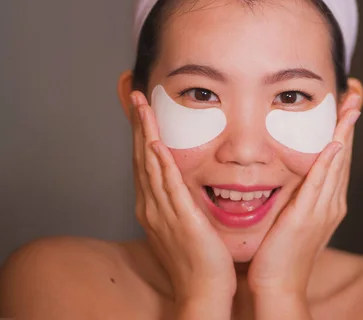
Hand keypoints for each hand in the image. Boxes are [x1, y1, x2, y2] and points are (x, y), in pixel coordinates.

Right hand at [129, 91, 235, 306]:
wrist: (203, 290)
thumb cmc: (199, 259)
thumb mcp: (186, 223)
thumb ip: (182, 200)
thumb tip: (186, 183)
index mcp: (154, 206)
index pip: (145, 161)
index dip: (142, 132)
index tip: (142, 109)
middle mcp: (152, 206)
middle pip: (141, 156)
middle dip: (139, 124)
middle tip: (135, 94)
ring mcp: (163, 213)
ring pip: (150, 165)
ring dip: (146, 133)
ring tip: (142, 106)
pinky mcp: (180, 219)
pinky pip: (168, 187)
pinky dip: (160, 165)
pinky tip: (156, 144)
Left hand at [247, 94, 360, 298]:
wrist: (278, 285)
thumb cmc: (280, 254)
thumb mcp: (293, 218)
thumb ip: (298, 195)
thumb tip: (294, 176)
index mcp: (328, 202)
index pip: (337, 157)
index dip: (343, 129)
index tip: (346, 104)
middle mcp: (331, 203)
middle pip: (343, 154)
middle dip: (349, 122)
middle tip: (355, 92)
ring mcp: (323, 210)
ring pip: (336, 163)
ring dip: (344, 133)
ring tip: (351, 105)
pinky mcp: (308, 217)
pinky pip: (321, 184)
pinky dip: (329, 162)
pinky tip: (334, 142)